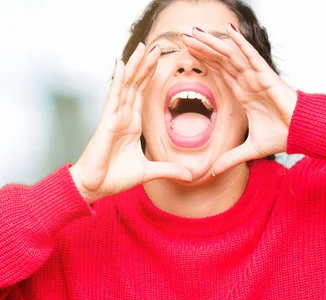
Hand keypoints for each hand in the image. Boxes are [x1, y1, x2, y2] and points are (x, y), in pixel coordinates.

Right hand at [70, 43, 191, 203]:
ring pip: (127, 85)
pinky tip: (121, 63)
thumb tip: (190, 175)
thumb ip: (169, 170)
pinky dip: (118, 79)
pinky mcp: (107, 121)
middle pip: (136, 84)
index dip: (150, 76)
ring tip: (144, 46)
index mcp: (132, 123)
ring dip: (136, 65)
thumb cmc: (115, 178)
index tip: (160, 60)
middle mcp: (123, 116)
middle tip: (157, 45)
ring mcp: (114, 116)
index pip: (143, 93)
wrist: (94, 187)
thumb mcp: (149, 172)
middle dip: (146, 64)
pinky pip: (114, 96)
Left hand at [183, 24, 297, 174]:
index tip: (187, 52)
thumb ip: (232, 158)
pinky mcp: (267, 76)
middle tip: (182, 36)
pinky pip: (251, 56)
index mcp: (244, 94)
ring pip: (231, 55)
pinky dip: (240, 43)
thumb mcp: (251, 150)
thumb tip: (214, 172)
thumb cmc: (283, 136)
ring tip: (195, 31)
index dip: (204, 61)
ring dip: (213, 43)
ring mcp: (257, 77)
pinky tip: (229, 30)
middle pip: (221, 60)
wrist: (303, 133)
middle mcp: (248, 81)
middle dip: (202, 48)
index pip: (220, 73)